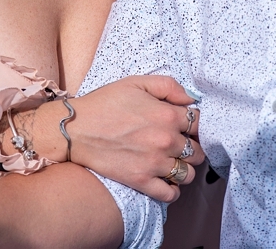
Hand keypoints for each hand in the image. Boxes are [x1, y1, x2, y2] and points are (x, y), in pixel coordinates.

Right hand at [50, 75, 203, 202]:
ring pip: (188, 173)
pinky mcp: (141, 181)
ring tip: (171, 161)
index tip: (184, 125)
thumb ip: (169, 86)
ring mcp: (155, 163)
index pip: (200, 123)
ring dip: (183, 168)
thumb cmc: (104, 103)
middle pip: (198, 151)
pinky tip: (164, 179)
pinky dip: (172, 189)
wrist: (75, 129)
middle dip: (192, 146)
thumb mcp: (136, 82)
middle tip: (179, 144)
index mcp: (167, 115)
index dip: (194, 123)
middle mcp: (166, 141)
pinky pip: (171, 194)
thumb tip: (191, 99)